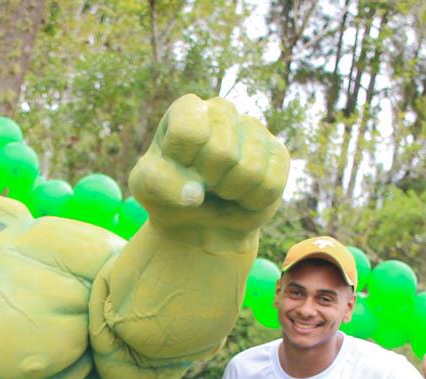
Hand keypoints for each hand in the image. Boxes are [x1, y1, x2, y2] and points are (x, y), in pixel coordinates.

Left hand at [128, 95, 289, 244]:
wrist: (199, 220)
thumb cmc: (169, 195)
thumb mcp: (148, 188)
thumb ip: (160, 183)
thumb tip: (195, 194)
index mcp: (187, 109)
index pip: (188, 130)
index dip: (182, 163)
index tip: (177, 169)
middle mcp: (222, 110)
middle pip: (222, 152)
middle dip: (208, 181)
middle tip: (201, 185)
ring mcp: (254, 129)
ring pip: (249, 170)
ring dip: (230, 194)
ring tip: (220, 191)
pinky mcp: (278, 153)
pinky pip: (269, 186)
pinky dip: (251, 202)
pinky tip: (240, 196)